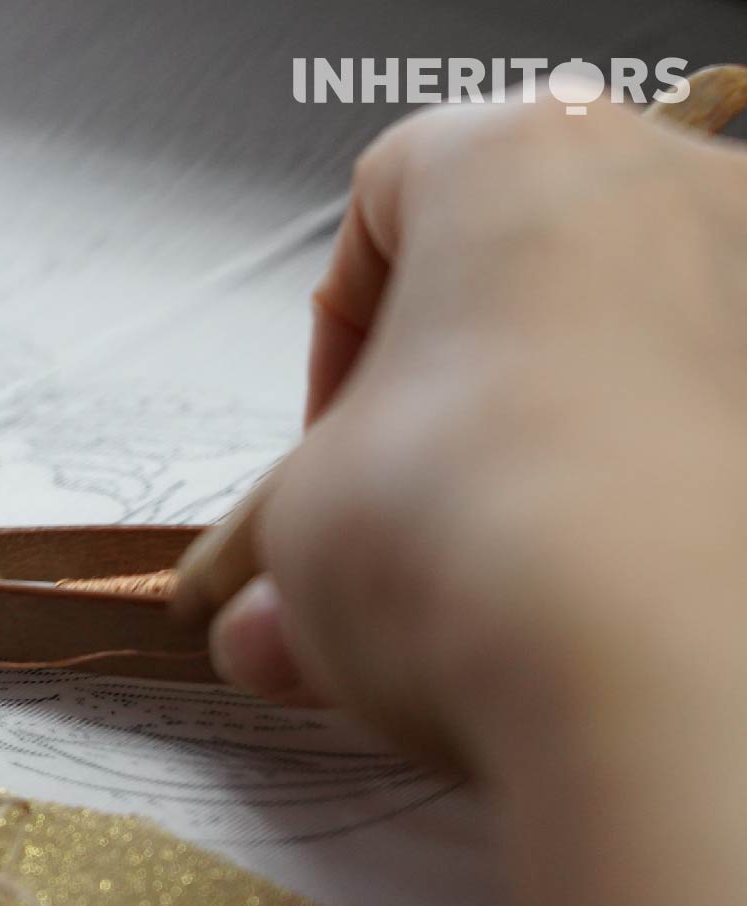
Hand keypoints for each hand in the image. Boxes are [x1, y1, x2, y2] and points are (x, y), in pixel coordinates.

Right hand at [195, 97, 746, 905]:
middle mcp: (678, 191)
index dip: (335, 340)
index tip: (326, 437)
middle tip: (406, 516)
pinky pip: (704, 436)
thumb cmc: (481, 540)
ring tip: (507, 581)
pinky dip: (656, 499)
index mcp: (520, 154)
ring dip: (562, 452)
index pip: (386, 203)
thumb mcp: (303, 533)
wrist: (662, 677)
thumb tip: (274, 625)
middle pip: (529, 278)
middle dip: (456, 404)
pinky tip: (607, 597)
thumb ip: (287, 544)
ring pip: (634, 361)